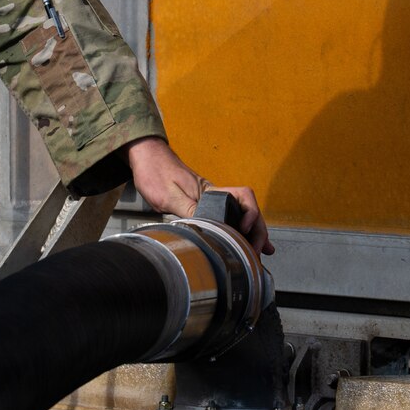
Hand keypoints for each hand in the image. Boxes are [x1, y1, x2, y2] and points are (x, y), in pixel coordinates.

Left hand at [125, 136, 271, 255]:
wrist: (146, 157)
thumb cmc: (155, 172)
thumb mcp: (168, 195)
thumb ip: (189, 210)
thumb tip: (207, 227)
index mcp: (210, 191)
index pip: (243, 197)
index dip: (250, 214)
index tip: (244, 231)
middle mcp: (216, 195)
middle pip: (248, 209)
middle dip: (258, 230)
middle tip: (257, 252)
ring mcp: (211, 200)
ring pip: (242, 215)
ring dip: (254, 232)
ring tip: (264, 250)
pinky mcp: (204, 205)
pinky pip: (229, 218)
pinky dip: (240, 230)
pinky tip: (245, 240)